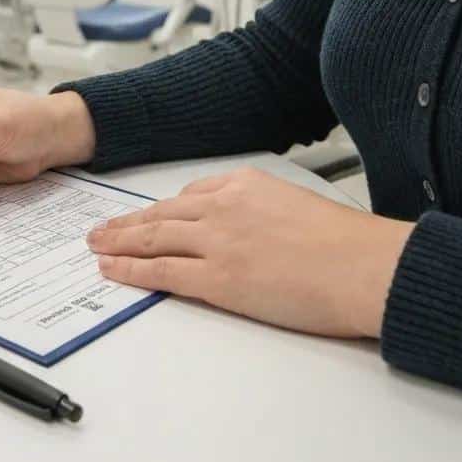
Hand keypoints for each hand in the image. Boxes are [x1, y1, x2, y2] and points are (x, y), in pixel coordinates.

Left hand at [87, 167, 412, 338]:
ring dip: (118, 242)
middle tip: (102, 228)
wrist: (364, 267)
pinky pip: (160, 271)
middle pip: (161, 214)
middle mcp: (223, 207)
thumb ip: (262, 209)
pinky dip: (130, 270)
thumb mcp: (297, 204)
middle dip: (127, 223)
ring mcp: (216, 241)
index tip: (146, 216)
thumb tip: (246, 228)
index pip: (190, 196)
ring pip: (152, 238)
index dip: (161, 210)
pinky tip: (112, 269)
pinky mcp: (217, 277)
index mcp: (245, 184)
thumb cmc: (346, 244)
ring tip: (97, 246)